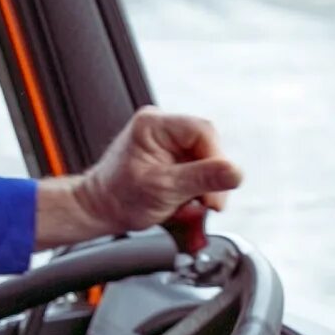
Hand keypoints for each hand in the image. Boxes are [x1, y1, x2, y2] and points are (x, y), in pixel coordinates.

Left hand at [34, 108, 242, 247]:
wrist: (99, 210)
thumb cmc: (119, 198)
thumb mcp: (164, 189)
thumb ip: (201, 179)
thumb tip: (235, 172)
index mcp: (154, 124)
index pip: (203, 131)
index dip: (217, 161)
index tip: (215, 193)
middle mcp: (162, 126)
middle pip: (207, 147)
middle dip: (211, 179)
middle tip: (207, 206)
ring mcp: (167, 142)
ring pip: (205, 161)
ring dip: (204, 188)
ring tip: (191, 208)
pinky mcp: (171, 157)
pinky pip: (196, 170)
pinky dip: (196, 190)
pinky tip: (187, 204)